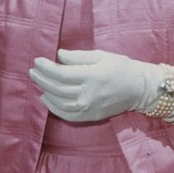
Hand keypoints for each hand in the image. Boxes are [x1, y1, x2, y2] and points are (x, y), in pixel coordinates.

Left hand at [30, 48, 154, 121]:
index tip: (37, 61)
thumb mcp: (102, 56)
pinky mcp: (91, 116)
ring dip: (45, 92)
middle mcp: (89, 94)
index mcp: (92, 76)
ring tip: (39, 83)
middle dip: (42, 79)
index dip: (46, 67)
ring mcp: (89, 108)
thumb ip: (79, 57)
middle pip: (57, 88)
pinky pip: (66, 115)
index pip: (61, 73)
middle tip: (33, 71)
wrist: (140, 88)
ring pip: (59, 102)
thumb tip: (59, 56)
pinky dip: (53, 108)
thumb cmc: (123, 68)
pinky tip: (47, 99)